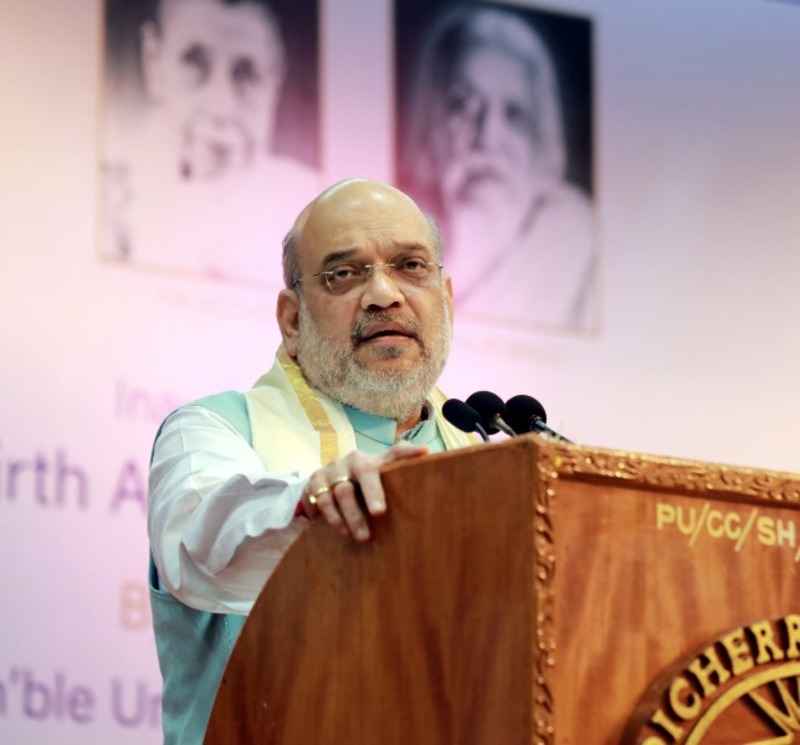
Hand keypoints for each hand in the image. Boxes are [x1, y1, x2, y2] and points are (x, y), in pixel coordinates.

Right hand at [300, 442, 427, 541]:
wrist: (334, 473)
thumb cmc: (367, 476)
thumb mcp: (383, 467)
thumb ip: (401, 458)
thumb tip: (426, 452)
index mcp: (367, 460)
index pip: (386, 458)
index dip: (397, 466)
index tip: (405, 480)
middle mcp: (346, 463)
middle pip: (348, 488)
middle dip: (357, 513)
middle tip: (368, 533)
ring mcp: (327, 473)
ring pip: (330, 498)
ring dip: (341, 520)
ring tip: (356, 538)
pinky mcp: (312, 484)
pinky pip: (314, 501)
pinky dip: (321, 516)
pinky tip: (330, 529)